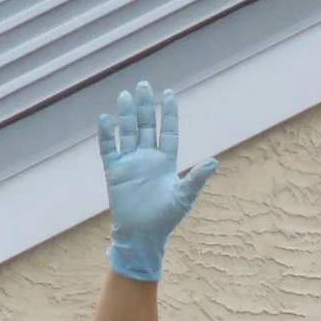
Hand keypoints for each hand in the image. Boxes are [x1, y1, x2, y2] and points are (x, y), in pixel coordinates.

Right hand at [98, 82, 217, 281]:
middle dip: (144, 106)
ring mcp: (130, 163)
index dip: (168, 113)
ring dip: (126, 115)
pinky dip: (107, 135)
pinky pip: (109, 149)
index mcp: (165, 161)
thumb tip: (214, 162)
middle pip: (145, 125)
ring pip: (127, 132)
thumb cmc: (166, 218)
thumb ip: (196, 178)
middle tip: (143, 85)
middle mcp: (147, 158)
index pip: (167, 131)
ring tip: (125, 95)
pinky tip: (105, 119)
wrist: (143, 235)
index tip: (169, 93)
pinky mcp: (114, 172)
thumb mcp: (184, 196)